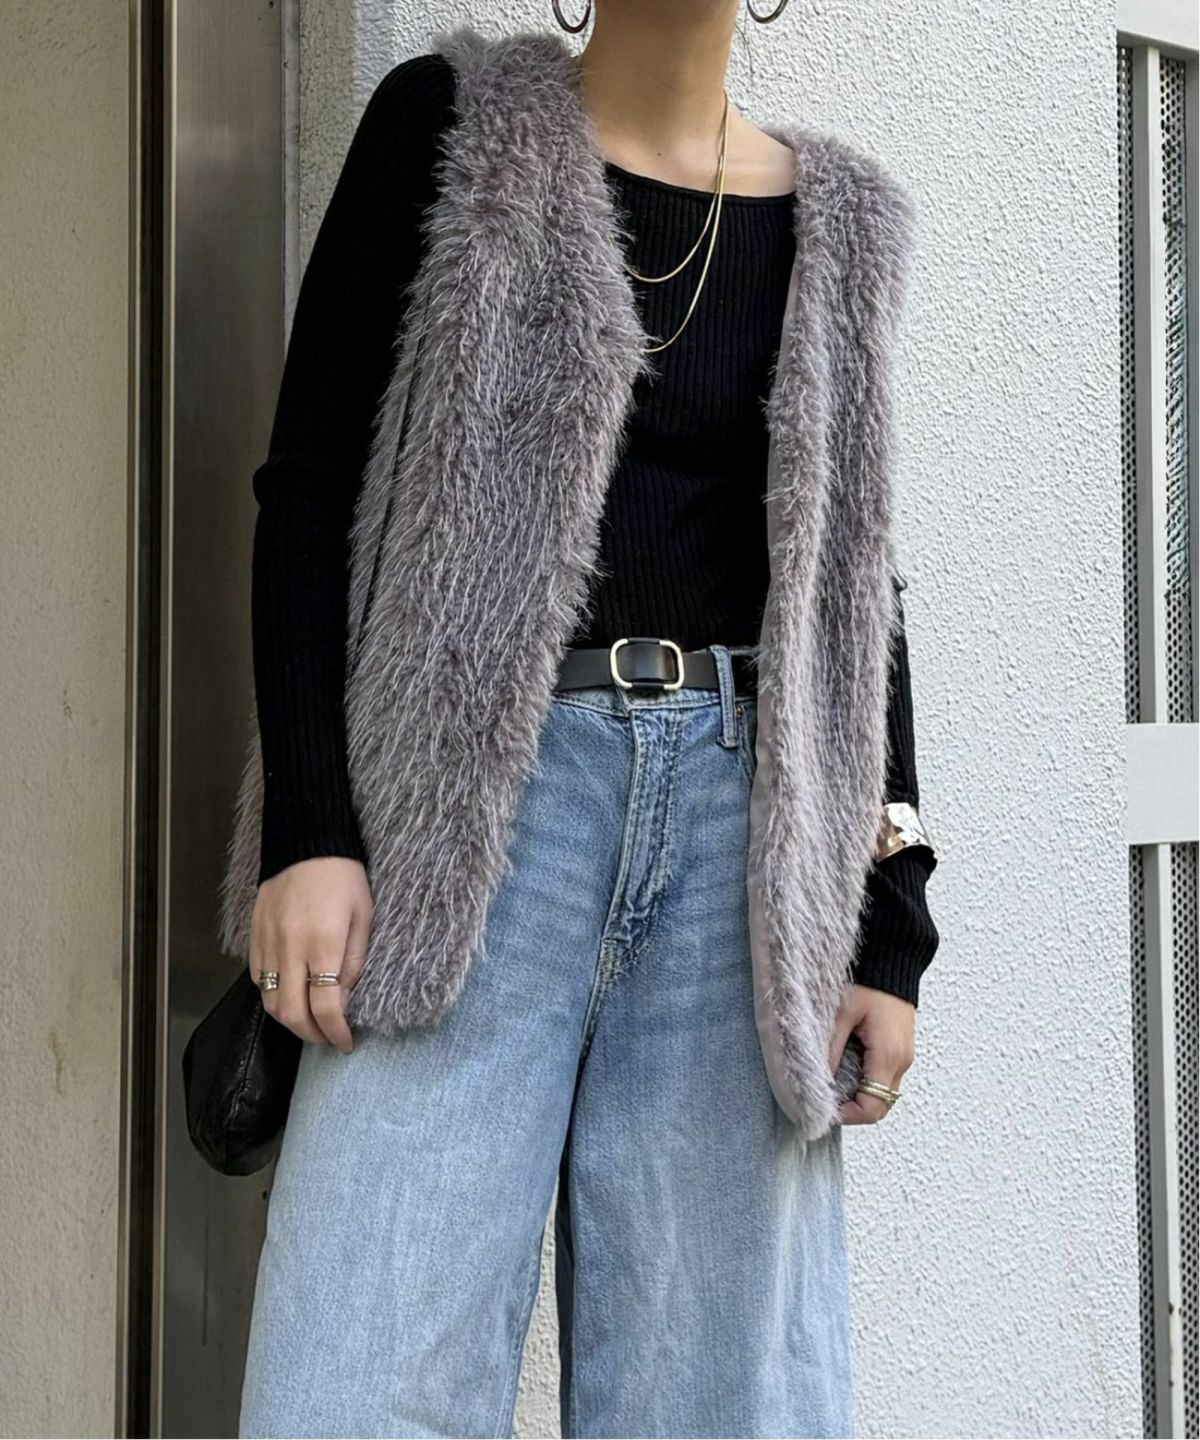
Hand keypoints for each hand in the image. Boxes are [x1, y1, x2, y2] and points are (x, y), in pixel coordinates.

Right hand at [249, 856, 373, 1051]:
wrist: (305, 841)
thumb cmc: (344, 876)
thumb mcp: (364, 916)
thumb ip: (354, 962)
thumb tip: (345, 1002)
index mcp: (323, 942)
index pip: (325, 1006)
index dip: (336, 1032)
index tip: (346, 1043)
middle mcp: (290, 947)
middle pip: (292, 1013)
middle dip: (312, 1035)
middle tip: (329, 1039)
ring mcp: (268, 943)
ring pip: (270, 1002)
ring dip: (290, 1021)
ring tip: (311, 1023)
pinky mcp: (254, 937)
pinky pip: (259, 980)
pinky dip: (274, 996)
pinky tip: (292, 994)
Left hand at [830, 984, 915, 1124]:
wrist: (893, 955)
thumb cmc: (869, 979)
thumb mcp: (841, 1013)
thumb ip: (830, 1050)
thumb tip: (817, 1081)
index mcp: (889, 1055)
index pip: (873, 1107)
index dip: (848, 1115)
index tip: (823, 1107)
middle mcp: (902, 1060)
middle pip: (880, 1105)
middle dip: (851, 1107)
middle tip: (824, 1096)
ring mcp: (904, 1055)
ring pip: (882, 1092)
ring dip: (858, 1093)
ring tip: (831, 1079)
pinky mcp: (900, 1047)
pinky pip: (884, 1075)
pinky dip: (865, 1079)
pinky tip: (844, 1064)